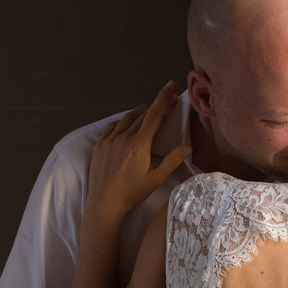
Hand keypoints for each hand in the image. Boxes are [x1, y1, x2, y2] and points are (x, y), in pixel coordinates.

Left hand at [87, 80, 191, 220]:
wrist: (105, 203)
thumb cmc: (132, 193)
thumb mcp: (156, 179)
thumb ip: (172, 160)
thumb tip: (188, 147)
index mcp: (139, 144)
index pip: (154, 114)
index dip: (163, 98)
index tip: (170, 85)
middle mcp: (123, 137)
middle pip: (142, 114)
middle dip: (155, 106)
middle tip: (166, 103)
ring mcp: (109, 139)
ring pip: (127, 118)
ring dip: (139, 112)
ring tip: (148, 111)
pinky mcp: (100, 144)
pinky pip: (113, 126)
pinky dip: (123, 121)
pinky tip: (127, 124)